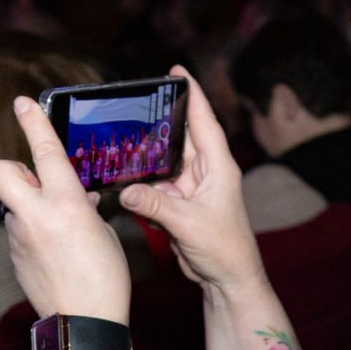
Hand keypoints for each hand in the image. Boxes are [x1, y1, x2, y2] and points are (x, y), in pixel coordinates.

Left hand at [0, 96, 130, 323]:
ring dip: (31, 207)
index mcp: (66, 204)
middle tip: (35, 182)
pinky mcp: (13, 256)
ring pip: (14, 204)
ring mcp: (19, 236)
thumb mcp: (103, 232)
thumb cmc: (105, 277)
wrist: (84, 322)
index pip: (45, 151)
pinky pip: (19, 230)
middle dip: (13, 169)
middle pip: (1, 172)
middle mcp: (36, 215)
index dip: (34, 121)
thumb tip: (74, 197)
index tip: (23, 102)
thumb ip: (82, 208)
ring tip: (61, 232)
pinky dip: (33, 232)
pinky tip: (55, 253)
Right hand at [119, 66, 265, 297]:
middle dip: (161, 117)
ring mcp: (192, 188)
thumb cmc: (224, 249)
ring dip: (147, 152)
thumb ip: (156, 206)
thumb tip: (127, 191)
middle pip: (180, 135)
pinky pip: (157, 184)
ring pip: (165, 160)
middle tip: (137, 98)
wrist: (228, 279)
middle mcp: (206, 172)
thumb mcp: (189, 224)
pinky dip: (142, 180)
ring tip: (122, 134)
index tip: (177, 70)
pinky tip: (124, 174)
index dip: (192, 94)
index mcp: (218, 166)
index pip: (204, 120)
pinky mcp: (180, 204)